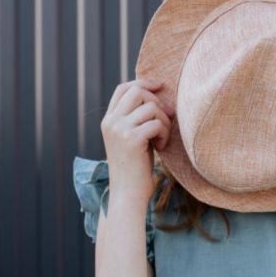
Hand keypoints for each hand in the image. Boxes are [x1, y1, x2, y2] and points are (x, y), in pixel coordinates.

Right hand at [101, 78, 174, 206]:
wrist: (128, 193)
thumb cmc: (135, 168)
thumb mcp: (132, 138)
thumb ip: (137, 118)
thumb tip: (160, 97)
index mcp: (108, 120)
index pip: (123, 88)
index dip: (142, 82)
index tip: (159, 86)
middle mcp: (111, 122)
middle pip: (138, 91)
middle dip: (158, 103)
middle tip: (167, 120)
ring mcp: (119, 129)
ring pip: (151, 107)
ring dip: (164, 122)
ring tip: (162, 139)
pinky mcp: (132, 139)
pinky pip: (157, 123)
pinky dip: (165, 134)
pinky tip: (162, 147)